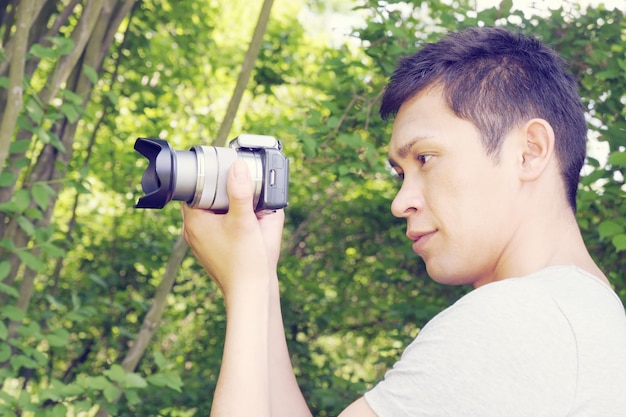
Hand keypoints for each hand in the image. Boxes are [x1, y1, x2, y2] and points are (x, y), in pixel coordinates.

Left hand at [181, 160, 284, 295]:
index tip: (223, 169)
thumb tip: (237, 167)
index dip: (208, 177)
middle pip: (202, 200)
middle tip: (238, 184)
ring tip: (244, 202)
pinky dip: (229, 220)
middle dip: (220, 191)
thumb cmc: (245, 261)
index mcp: (194, 222)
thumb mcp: (245, 221)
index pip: (193, 189)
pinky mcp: (213, 251)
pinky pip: (217, 227)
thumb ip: (241, 192)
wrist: (249, 293)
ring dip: (226, 205)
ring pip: (210, 214)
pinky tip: (245, 221)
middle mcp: (193, 233)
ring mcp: (202, 244)